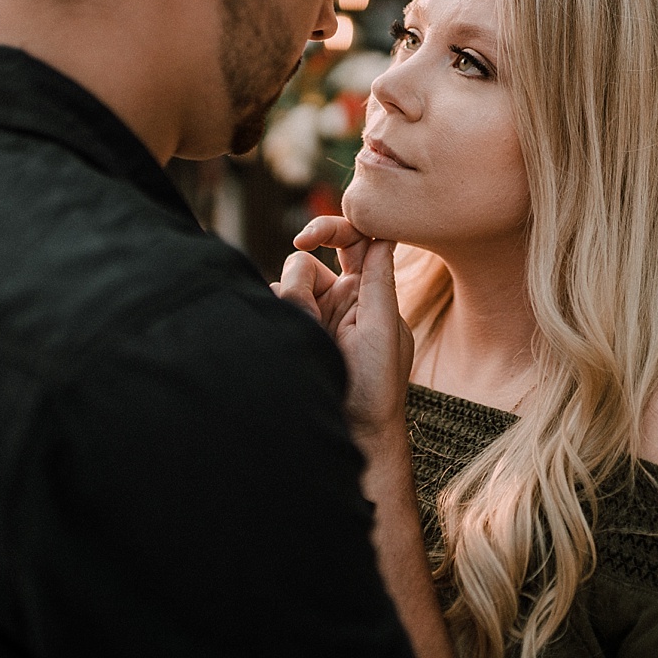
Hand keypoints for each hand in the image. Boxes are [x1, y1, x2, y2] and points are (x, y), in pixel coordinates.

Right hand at [271, 216, 413, 438]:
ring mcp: (316, 316)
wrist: (353, 430)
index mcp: (370, 289)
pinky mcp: (296, 331)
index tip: (305, 237)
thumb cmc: (377, 384)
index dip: (328, 228)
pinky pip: (273, 307)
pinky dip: (276, 318)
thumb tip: (384, 233)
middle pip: (306, 264)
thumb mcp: (382, 328)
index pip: (351, 240)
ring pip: (285, 286)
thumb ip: (379, 279)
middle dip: (301, 286)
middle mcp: (341, 297)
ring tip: (306, 342)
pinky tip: (290, 342)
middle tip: (308, 319)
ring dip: (290, 310)